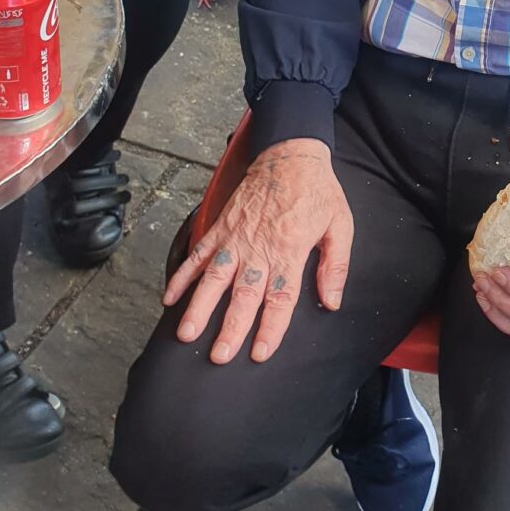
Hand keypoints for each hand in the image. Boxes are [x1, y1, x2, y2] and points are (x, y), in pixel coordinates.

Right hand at [164, 138, 352, 364]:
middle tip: (218, 356)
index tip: (259, 353)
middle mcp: (259, 249)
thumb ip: (335, 265)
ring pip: (214, 278)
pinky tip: (169, 298)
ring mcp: (235, 238)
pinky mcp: (221, 227)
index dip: (270, 328)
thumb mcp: (340, 225)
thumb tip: (331, 302)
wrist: (290, 154)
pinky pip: (198, 254)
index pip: (280, 298)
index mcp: (290, 251)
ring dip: (199, 307)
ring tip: (186, 334)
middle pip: (243, 295)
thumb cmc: (317, 191)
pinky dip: (182, 276)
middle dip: (230, 328)